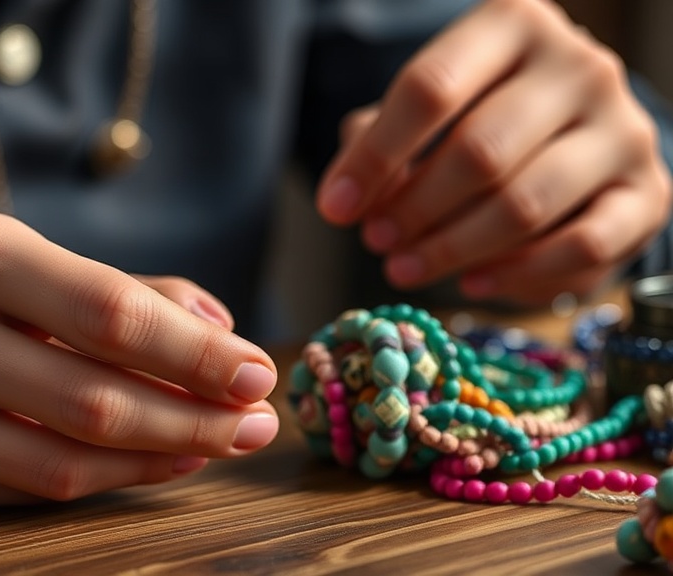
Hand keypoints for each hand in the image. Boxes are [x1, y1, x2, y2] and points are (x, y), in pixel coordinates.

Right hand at [0, 212, 278, 508]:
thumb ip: (136, 292)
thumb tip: (222, 336)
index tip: (257, 373)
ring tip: (221, 443)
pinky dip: (113, 478)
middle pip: (96, 398)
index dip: (193, 354)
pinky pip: (39, 487)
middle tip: (257, 423)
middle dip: (196, 417)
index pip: (110, 313)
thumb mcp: (44, 263)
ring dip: (164, 456)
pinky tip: (161, 460)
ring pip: (71, 458)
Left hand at [317, 0, 671, 304]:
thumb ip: (379, 145)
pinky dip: (517, 276)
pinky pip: (581, 247)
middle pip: (478, 151)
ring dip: (452, 248)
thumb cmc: (479, 117)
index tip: (335, 208)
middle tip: (376, 243)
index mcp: (513, 25)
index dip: (374, 157)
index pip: (430, 87)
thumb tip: (347, 201)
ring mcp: (623, 129)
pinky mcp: (648, 193)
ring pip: (525, 204)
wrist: (577, 133)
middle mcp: (579, 66)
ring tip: (403, 267)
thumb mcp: (423, 115)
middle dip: (413, 209)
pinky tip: (471, 283)